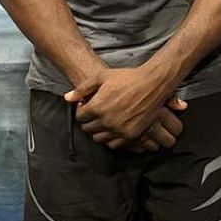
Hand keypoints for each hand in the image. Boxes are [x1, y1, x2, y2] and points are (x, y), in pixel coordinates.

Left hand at [66, 67, 184, 150]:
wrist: (153, 84)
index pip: (79, 117)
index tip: (88, 107)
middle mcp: (106, 121)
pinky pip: (114, 144)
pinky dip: (111, 138)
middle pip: (88, 129)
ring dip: (99, 131)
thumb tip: (67, 98)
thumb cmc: (127, 78)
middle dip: (89, 121)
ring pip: (99, 138)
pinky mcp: (131, 135)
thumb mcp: (101, 76)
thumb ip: (82, 88)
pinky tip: (115, 129)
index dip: (82, 111)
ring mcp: (119, 129)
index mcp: (97, 107)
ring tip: (105, 122)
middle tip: (96, 115)